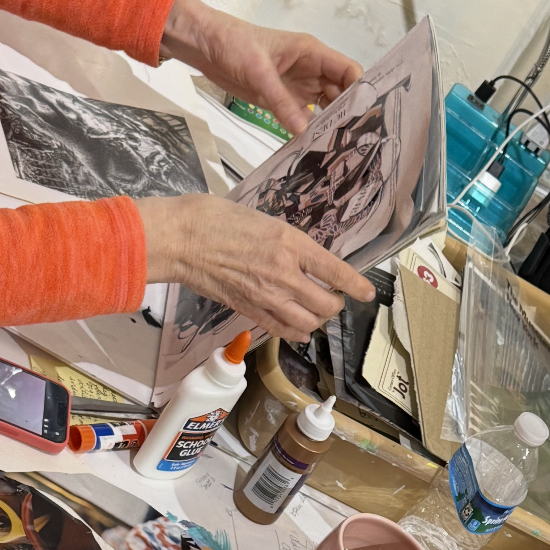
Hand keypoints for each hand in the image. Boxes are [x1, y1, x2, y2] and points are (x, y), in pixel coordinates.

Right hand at [137, 193, 374, 340]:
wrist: (182, 239)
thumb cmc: (216, 218)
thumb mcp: (265, 219)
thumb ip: (289, 243)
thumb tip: (307, 259)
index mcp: (291, 244)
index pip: (336, 271)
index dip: (356, 286)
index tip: (366, 292)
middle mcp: (284, 274)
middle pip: (327, 305)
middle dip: (335, 303)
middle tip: (333, 296)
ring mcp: (267, 296)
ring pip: (309, 323)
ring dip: (317, 320)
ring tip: (315, 310)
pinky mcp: (250, 311)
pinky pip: (284, 331)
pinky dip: (297, 331)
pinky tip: (298, 326)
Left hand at [161, 0, 360, 135]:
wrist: (205, 45)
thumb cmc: (233, 44)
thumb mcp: (259, 72)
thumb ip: (282, 102)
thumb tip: (304, 131)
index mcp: (312, 53)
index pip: (348, 71)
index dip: (360, 92)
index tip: (364, 118)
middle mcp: (311, 70)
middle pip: (341, 93)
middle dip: (349, 115)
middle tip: (355, 143)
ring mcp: (299, 86)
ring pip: (326, 108)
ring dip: (331, 125)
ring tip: (339, 149)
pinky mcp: (285, 100)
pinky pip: (305, 118)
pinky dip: (311, 131)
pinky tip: (315, 148)